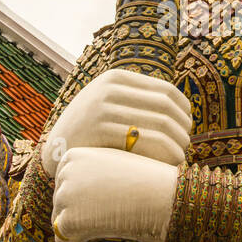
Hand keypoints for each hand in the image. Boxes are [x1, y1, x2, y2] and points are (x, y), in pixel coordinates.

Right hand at [41, 68, 191, 176]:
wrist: (55, 149)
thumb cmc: (90, 130)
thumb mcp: (108, 103)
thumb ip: (135, 98)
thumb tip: (180, 105)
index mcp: (115, 77)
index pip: (166, 90)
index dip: (183, 110)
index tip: (186, 126)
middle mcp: (110, 88)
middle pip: (165, 107)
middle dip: (182, 128)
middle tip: (186, 145)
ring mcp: (103, 108)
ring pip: (160, 124)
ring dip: (177, 143)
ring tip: (180, 156)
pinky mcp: (100, 130)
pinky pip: (145, 140)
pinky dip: (164, 153)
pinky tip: (170, 164)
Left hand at [51, 146, 177, 241]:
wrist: (163, 195)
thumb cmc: (147, 180)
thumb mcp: (115, 162)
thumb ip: (93, 170)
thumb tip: (80, 191)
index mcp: (74, 156)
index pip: (64, 182)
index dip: (79, 199)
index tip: (98, 208)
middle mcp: (65, 172)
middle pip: (60, 201)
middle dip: (76, 215)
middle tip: (100, 226)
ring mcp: (65, 195)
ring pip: (59, 220)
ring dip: (75, 231)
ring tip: (98, 237)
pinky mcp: (69, 219)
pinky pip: (63, 238)